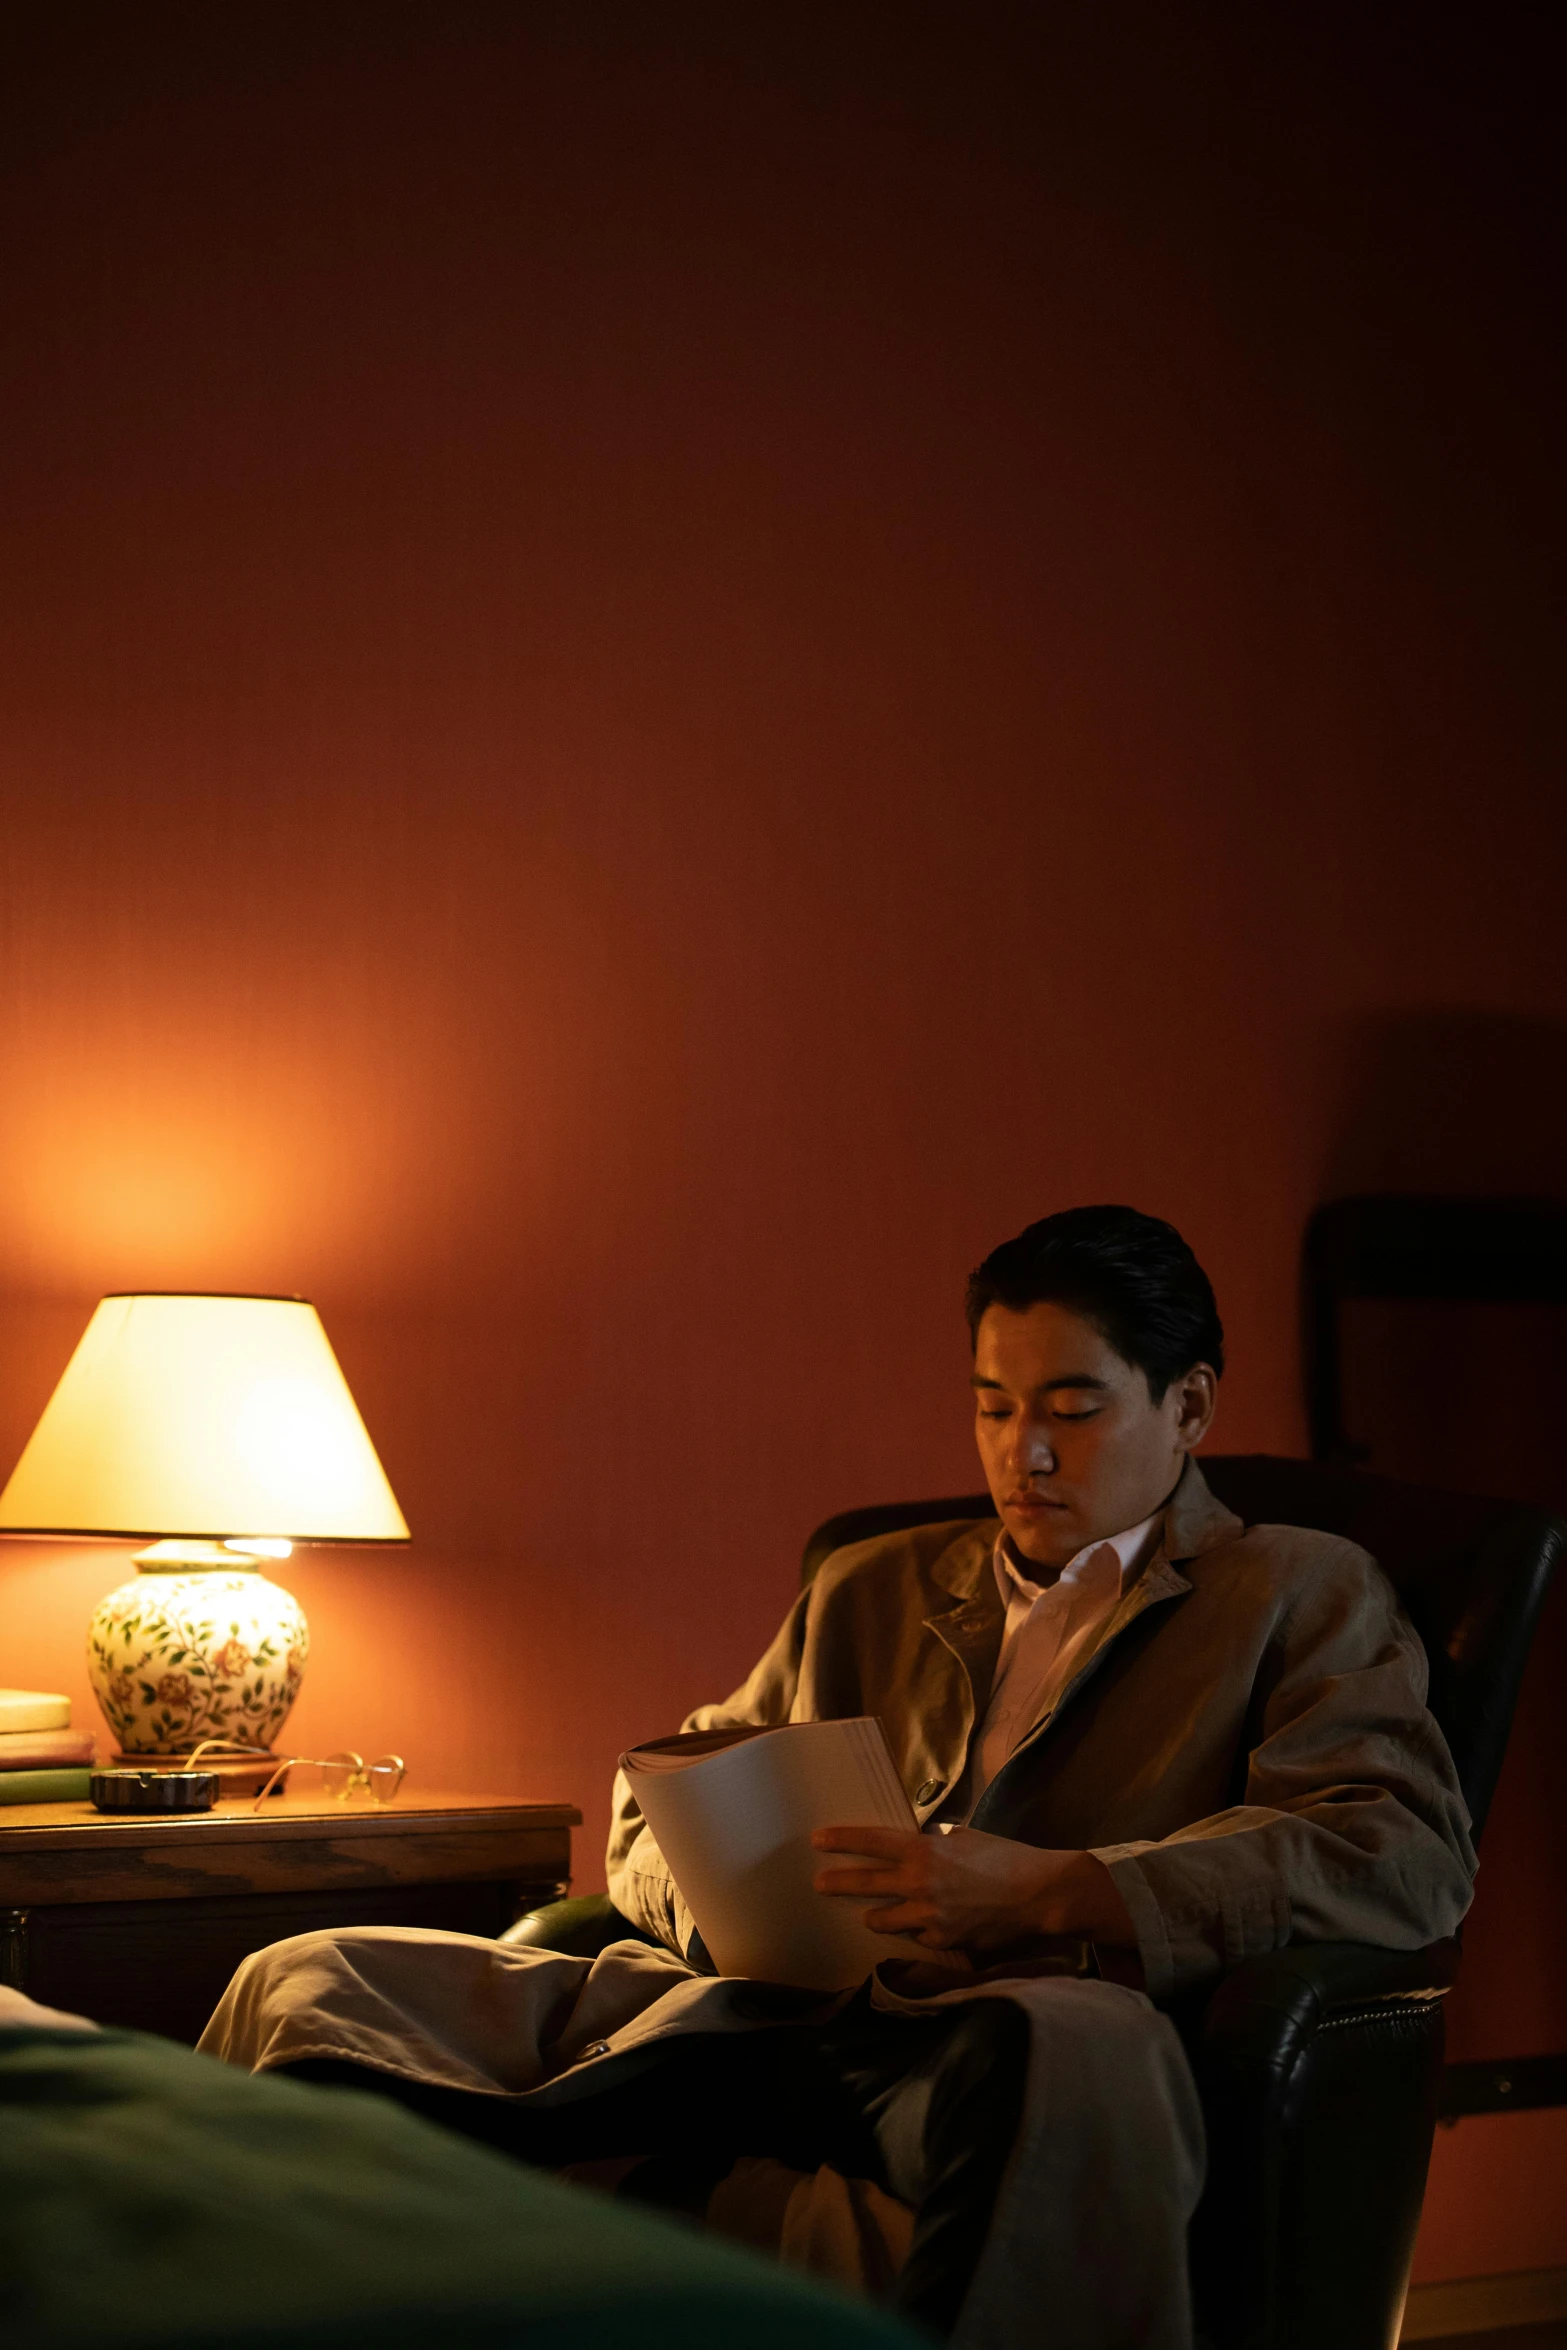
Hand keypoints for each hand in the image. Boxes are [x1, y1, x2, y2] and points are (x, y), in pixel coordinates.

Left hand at [811, 1823, 1137, 1953]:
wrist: (1042, 1894)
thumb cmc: (1009, 1858)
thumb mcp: (968, 1839)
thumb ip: (939, 1845)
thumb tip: (925, 1847)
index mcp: (925, 1850)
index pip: (873, 1841)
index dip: (842, 1840)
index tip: (818, 1839)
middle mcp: (920, 1884)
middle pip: (866, 1884)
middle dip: (838, 1883)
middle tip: (819, 1883)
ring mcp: (929, 1917)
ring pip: (885, 1920)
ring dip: (875, 1917)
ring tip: (868, 1915)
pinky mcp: (944, 1942)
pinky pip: (919, 1938)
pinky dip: (918, 1932)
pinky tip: (921, 1930)